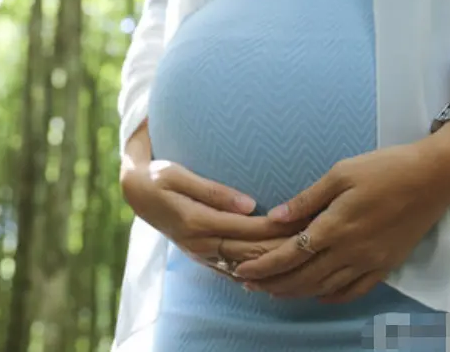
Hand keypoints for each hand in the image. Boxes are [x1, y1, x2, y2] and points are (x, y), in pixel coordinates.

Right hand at [120, 126, 304, 275]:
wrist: (135, 193)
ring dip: (273, 264)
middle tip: (314, 241)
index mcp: (196, 222)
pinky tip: (277, 274)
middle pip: (250, 253)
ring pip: (245, 266)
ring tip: (304, 257)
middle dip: (282, 249)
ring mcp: (200, 253)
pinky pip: (234, 271)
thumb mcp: (178, 175)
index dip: (275, 229)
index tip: (302, 222)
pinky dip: (257, 273)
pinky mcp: (202, 256)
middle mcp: (200, 243)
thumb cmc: (158, 177)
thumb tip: (249, 204)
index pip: (246, 229)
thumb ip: (213, 190)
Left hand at [231, 124, 449, 301]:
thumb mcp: (341, 173)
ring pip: (326, 287)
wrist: (433, 178)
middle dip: (272, 283)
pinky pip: (354, 290)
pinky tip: (318, 295)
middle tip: (248, 285)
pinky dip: (332, 296)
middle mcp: (351, 251)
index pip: (290, 254)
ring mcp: (370, 262)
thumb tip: (274, 218)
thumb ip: (307, 200)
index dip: (264, 266)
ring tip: (274, 291)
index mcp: (336, 226)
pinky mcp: (387, 266)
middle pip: (304, 277)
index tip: (241, 270)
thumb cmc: (385, 168)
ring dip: (297, 292)